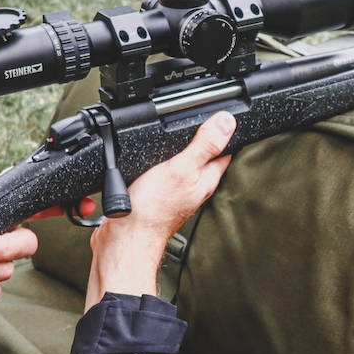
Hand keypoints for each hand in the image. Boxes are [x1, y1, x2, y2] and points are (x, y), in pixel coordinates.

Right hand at [85, 111, 234, 309]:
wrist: (125, 238)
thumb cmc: (152, 211)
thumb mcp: (181, 169)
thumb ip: (204, 145)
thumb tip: (227, 121)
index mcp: (205, 178)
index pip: (225, 150)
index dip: (227, 131)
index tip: (226, 115)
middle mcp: (194, 186)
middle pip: (206, 157)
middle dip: (206, 138)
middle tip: (206, 120)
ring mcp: (176, 192)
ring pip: (185, 165)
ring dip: (184, 149)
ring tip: (184, 133)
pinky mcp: (157, 196)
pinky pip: (166, 173)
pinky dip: (164, 162)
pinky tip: (157, 157)